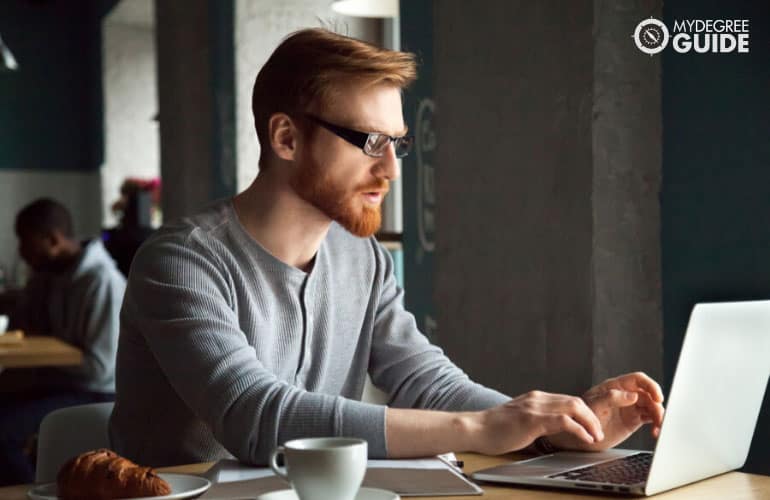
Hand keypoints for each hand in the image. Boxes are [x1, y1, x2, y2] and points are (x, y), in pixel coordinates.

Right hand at [468, 390, 604, 454]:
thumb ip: (536, 420)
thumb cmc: (494, 429)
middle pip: (575, 401)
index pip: (568, 400)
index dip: (585, 412)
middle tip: (599, 432)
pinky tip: (584, 438)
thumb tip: (552, 431)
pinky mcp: (532, 419)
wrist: (475, 428)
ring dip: (590, 422)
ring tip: (596, 436)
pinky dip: (579, 429)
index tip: (593, 425)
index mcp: (535, 398)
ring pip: (573, 407)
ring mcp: (535, 407)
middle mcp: (537, 398)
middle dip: (592, 416)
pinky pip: (563, 421)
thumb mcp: (520, 420)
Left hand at [548, 372, 664, 451]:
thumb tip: (633, 395)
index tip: (657, 397)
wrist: (578, 434)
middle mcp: (625, 395)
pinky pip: (650, 419)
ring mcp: (630, 407)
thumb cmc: (582, 416)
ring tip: (658, 429)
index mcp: (616, 386)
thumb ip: (611, 398)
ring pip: (652, 407)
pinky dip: (656, 424)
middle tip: (659, 419)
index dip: (650, 386)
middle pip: (649, 395)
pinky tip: (655, 432)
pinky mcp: (634, 419)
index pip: (638, 379)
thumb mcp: (594, 405)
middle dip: (657, 406)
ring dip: (659, 416)